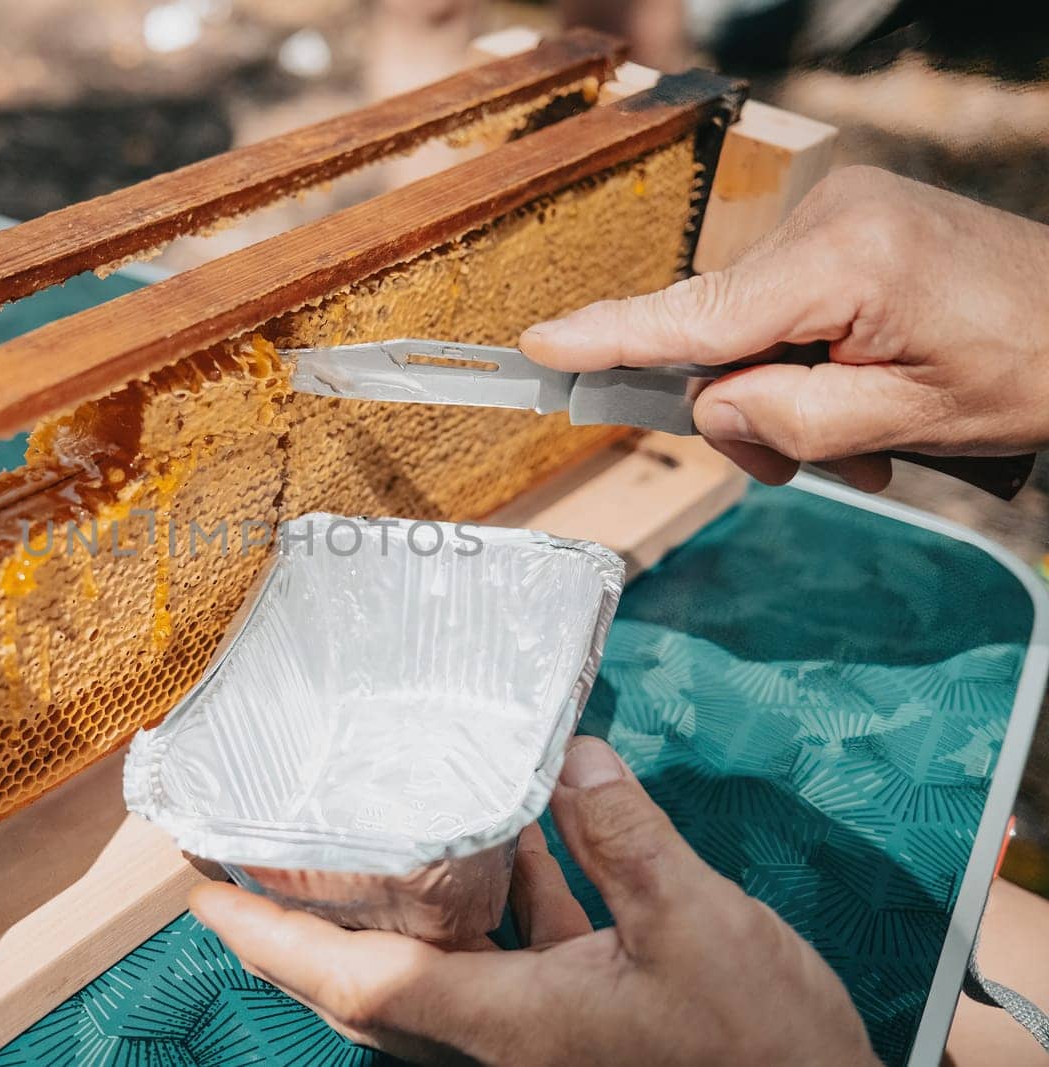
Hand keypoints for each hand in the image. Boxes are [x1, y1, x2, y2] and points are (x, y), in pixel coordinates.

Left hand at [190, 737, 877, 1065]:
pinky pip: (512, 952)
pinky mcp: (582, 1021)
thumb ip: (625, 836)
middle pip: (370, 976)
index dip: (268, 938)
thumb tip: (574, 757)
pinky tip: (522, 830)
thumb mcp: (696, 923)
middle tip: (251, 860)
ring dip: (399, 899)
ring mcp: (540, 1032)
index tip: (202, 897)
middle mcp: (502, 1034)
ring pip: (439, 960)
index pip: (352, 979)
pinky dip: (501, 896)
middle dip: (300, 924)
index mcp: (504, 1021)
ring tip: (363, 827)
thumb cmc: (758, 1048)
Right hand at [518, 166, 1048, 491]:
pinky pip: (787, 302)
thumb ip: (786, 418)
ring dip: (786, 394)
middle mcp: (831, 217)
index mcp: (845, 261)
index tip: (536, 344)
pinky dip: (808, 359)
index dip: (610, 337)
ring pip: (751, 326)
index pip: (697, 314)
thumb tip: (707, 403)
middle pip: (719, 332)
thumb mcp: (905, 424)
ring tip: (867, 443)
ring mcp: (841, 211)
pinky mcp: (852, 220)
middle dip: (748, 409)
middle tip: (810, 469)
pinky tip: (864, 397)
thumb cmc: (1031, 372)